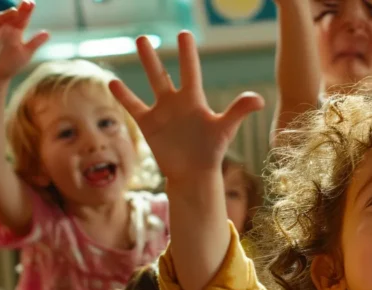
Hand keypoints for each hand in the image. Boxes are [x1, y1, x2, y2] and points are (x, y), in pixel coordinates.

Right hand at [0, 0, 48, 81]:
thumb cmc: (11, 64)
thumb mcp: (26, 53)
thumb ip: (35, 43)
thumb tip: (47, 33)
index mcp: (15, 32)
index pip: (22, 19)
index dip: (26, 11)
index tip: (31, 3)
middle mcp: (3, 29)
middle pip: (10, 17)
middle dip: (17, 11)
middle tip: (26, 4)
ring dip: (4, 15)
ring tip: (13, 11)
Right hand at [109, 32, 264, 181]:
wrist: (194, 173)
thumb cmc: (212, 150)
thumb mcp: (225, 128)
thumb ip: (238, 111)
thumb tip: (260, 99)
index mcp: (194, 99)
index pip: (190, 71)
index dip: (187, 54)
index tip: (183, 34)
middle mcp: (177, 101)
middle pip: (163, 73)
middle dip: (153, 57)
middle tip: (142, 36)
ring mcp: (162, 111)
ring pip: (150, 84)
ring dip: (145, 64)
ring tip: (137, 45)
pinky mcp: (149, 124)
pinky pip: (134, 107)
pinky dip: (124, 96)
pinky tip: (112, 82)